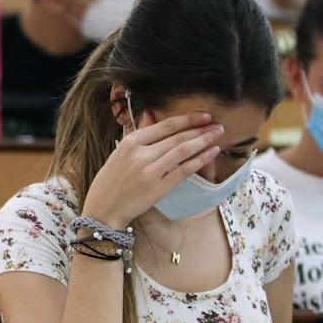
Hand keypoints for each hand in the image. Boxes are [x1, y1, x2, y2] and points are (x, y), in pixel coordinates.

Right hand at [80, 111, 222, 229]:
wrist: (104, 208)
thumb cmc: (111, 180)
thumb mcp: (119, 152)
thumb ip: (137, 133)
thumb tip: (150, 114)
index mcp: (130, 142)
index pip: (164, 126)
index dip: (187, 120)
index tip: (204, 116)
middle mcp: (140, 154)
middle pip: (177, 137)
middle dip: (200, 129)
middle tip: (217, 125)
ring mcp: (150, 171)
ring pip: (183, 151)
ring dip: (203, 141)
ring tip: (217, 135)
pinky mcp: (158, 188)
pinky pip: (184, 170)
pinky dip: (200, 160)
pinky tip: (211, 153)